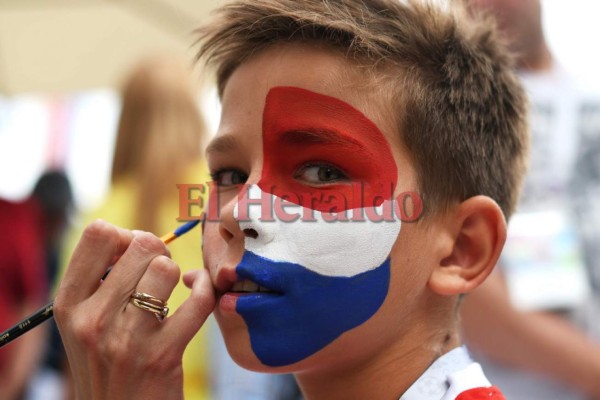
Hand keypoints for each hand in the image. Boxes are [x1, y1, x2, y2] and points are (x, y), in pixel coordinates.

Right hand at [54, 220, 214, 399]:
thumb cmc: (106, 363)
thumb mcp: (83, 323)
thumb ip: (99, 281)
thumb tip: (136, 238)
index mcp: (69, 304)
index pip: (98, 234)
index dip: (125, 234)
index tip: (132, 254)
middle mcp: (92, 319)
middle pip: (141, 244)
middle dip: (159, 250)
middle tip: (159, 270)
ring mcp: (128, 338)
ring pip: (166, 268)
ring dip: (177, 272)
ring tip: (172, 287)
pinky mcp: (163, 354)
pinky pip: (198, 299)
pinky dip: (206, 288)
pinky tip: (199, 290)